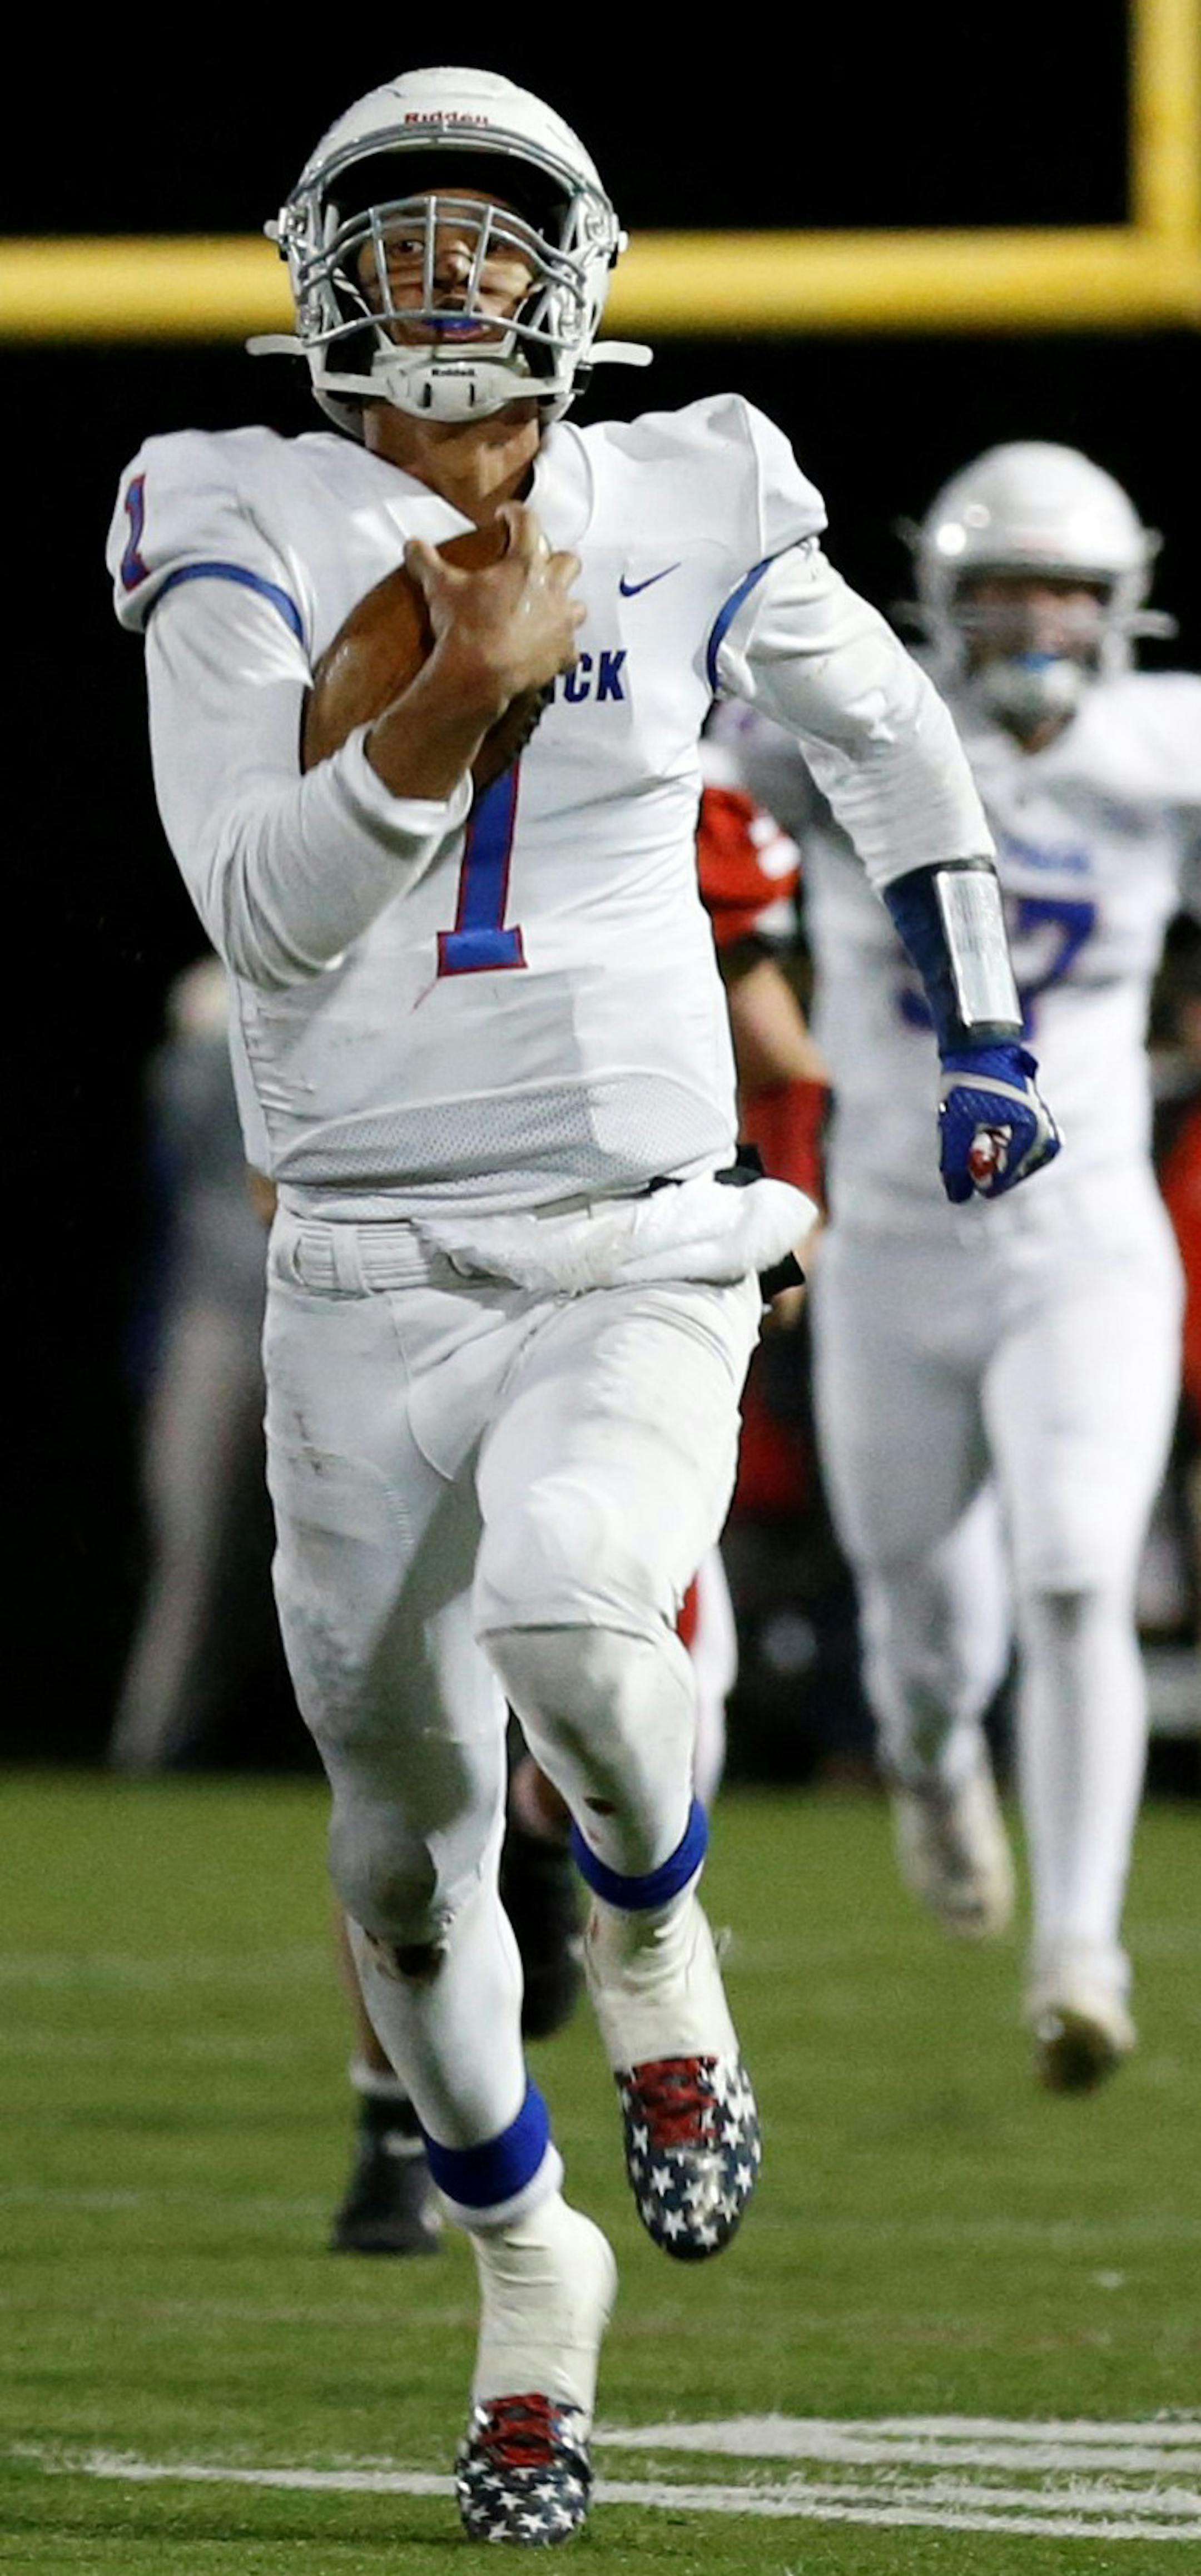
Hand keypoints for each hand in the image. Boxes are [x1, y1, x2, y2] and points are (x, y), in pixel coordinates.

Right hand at [404, 502, 584, 719]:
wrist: (477, 677)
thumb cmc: (463, 628)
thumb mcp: (440, 589)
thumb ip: (426, 562)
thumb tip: (411, 545)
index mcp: (526, 564)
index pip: (528, 522)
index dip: (515, 513)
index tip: (505, 515)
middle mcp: (552, 589)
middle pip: (568, 561)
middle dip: (554, 561)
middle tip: (533, 567)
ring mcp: (561, 624)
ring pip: (577, 606)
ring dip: (564, 605)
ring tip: (545, 610)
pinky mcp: (562, 655)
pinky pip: (571, 651)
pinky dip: (560, 649)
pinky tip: (547, 651)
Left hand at [938, 1043, 1061, 1201]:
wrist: (979, 1048)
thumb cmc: (968, 1083)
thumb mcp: (955, 1125)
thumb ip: (954, 1163)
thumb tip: (958, 1197)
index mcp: (1029, 1128)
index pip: (1009, 1174)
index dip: (986, 1183)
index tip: (972, 1186)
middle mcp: (1043, 1127)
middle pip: (1018, 1170)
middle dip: (995, 1172)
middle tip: (975, 1172)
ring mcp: (1043, 1122)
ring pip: (1023, 1161)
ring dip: (1001, 1161)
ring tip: (982, 1146)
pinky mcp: (1037, 1118)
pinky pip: (1027, 1148)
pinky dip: (1009, 1151)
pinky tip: (992, 1140)